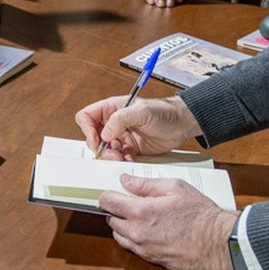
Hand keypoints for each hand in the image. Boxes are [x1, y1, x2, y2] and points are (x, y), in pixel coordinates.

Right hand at [76, 95, 200, 159]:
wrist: (181, 125)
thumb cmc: (164, 111)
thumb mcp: (142, 111)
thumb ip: (120, 119)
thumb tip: (104, 132)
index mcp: (112, 108)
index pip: (87, 116)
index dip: (87, 129)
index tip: (97, 140)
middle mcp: (114, 122)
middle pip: (93, 136)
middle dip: (99, 147)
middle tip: (112, 152)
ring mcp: (121, 136)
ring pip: (105, 149)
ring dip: (111, 156)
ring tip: (122, 156)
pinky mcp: (130, 148)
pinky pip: (119, 157)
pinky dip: (122, 161)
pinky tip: (131, 158)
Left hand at [98, 175, 238, 269]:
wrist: (219, 244)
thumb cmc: (201, 214)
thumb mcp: (176, 187)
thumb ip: (146, 184)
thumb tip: (126, 180)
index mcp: (140, 212)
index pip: (107, 202)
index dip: (107, 195)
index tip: (113, 192)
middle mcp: (137, 233)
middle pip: (110, 219)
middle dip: (116, 210)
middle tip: (129, 202)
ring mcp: (143, 249)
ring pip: (119, 236)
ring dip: (123, 225)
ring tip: (139, 216)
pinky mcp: (151, 260)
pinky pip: (132, 248)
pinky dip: (133, 238)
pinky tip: (147, 230)